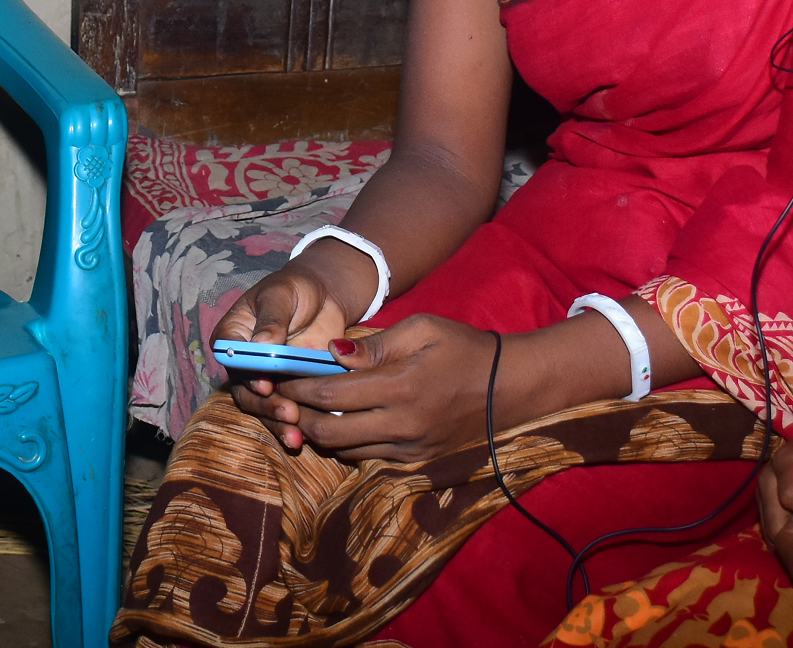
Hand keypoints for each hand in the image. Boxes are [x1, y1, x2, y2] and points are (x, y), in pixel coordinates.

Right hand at [216, 262, 352, 442]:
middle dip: (265, 406)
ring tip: (296, 437)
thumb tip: (261, 343)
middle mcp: (244, 362)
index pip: (232, 357)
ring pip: (262, 407)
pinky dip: (294, 426)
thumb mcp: (282, 294)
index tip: (265, 386)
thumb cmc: (294, 288)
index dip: (246, 374)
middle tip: (288, 414)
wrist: (323, 297)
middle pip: (245, 390)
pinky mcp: (288, 389)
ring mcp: (265, 378)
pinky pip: (285, 411)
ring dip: (277, 423)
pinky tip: (305, 437)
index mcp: (232, 335)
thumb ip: (272, 318)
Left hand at [244, 314, 496, 463]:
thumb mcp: (424, 329)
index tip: (279, 376)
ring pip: (343, 450)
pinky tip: (340, 422)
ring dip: (319, 432)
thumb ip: (375, 343)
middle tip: (284, 398)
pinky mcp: (415, 462)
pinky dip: (346, 442)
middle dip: (298, 415)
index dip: (297, 386)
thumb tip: (332, 352)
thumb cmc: (465, 349)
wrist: (512, 388)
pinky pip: (366, 456)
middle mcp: (401, 426)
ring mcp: (408, 449)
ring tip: (305, 410)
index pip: (330, 393)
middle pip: (327, 432)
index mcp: (401, 387)